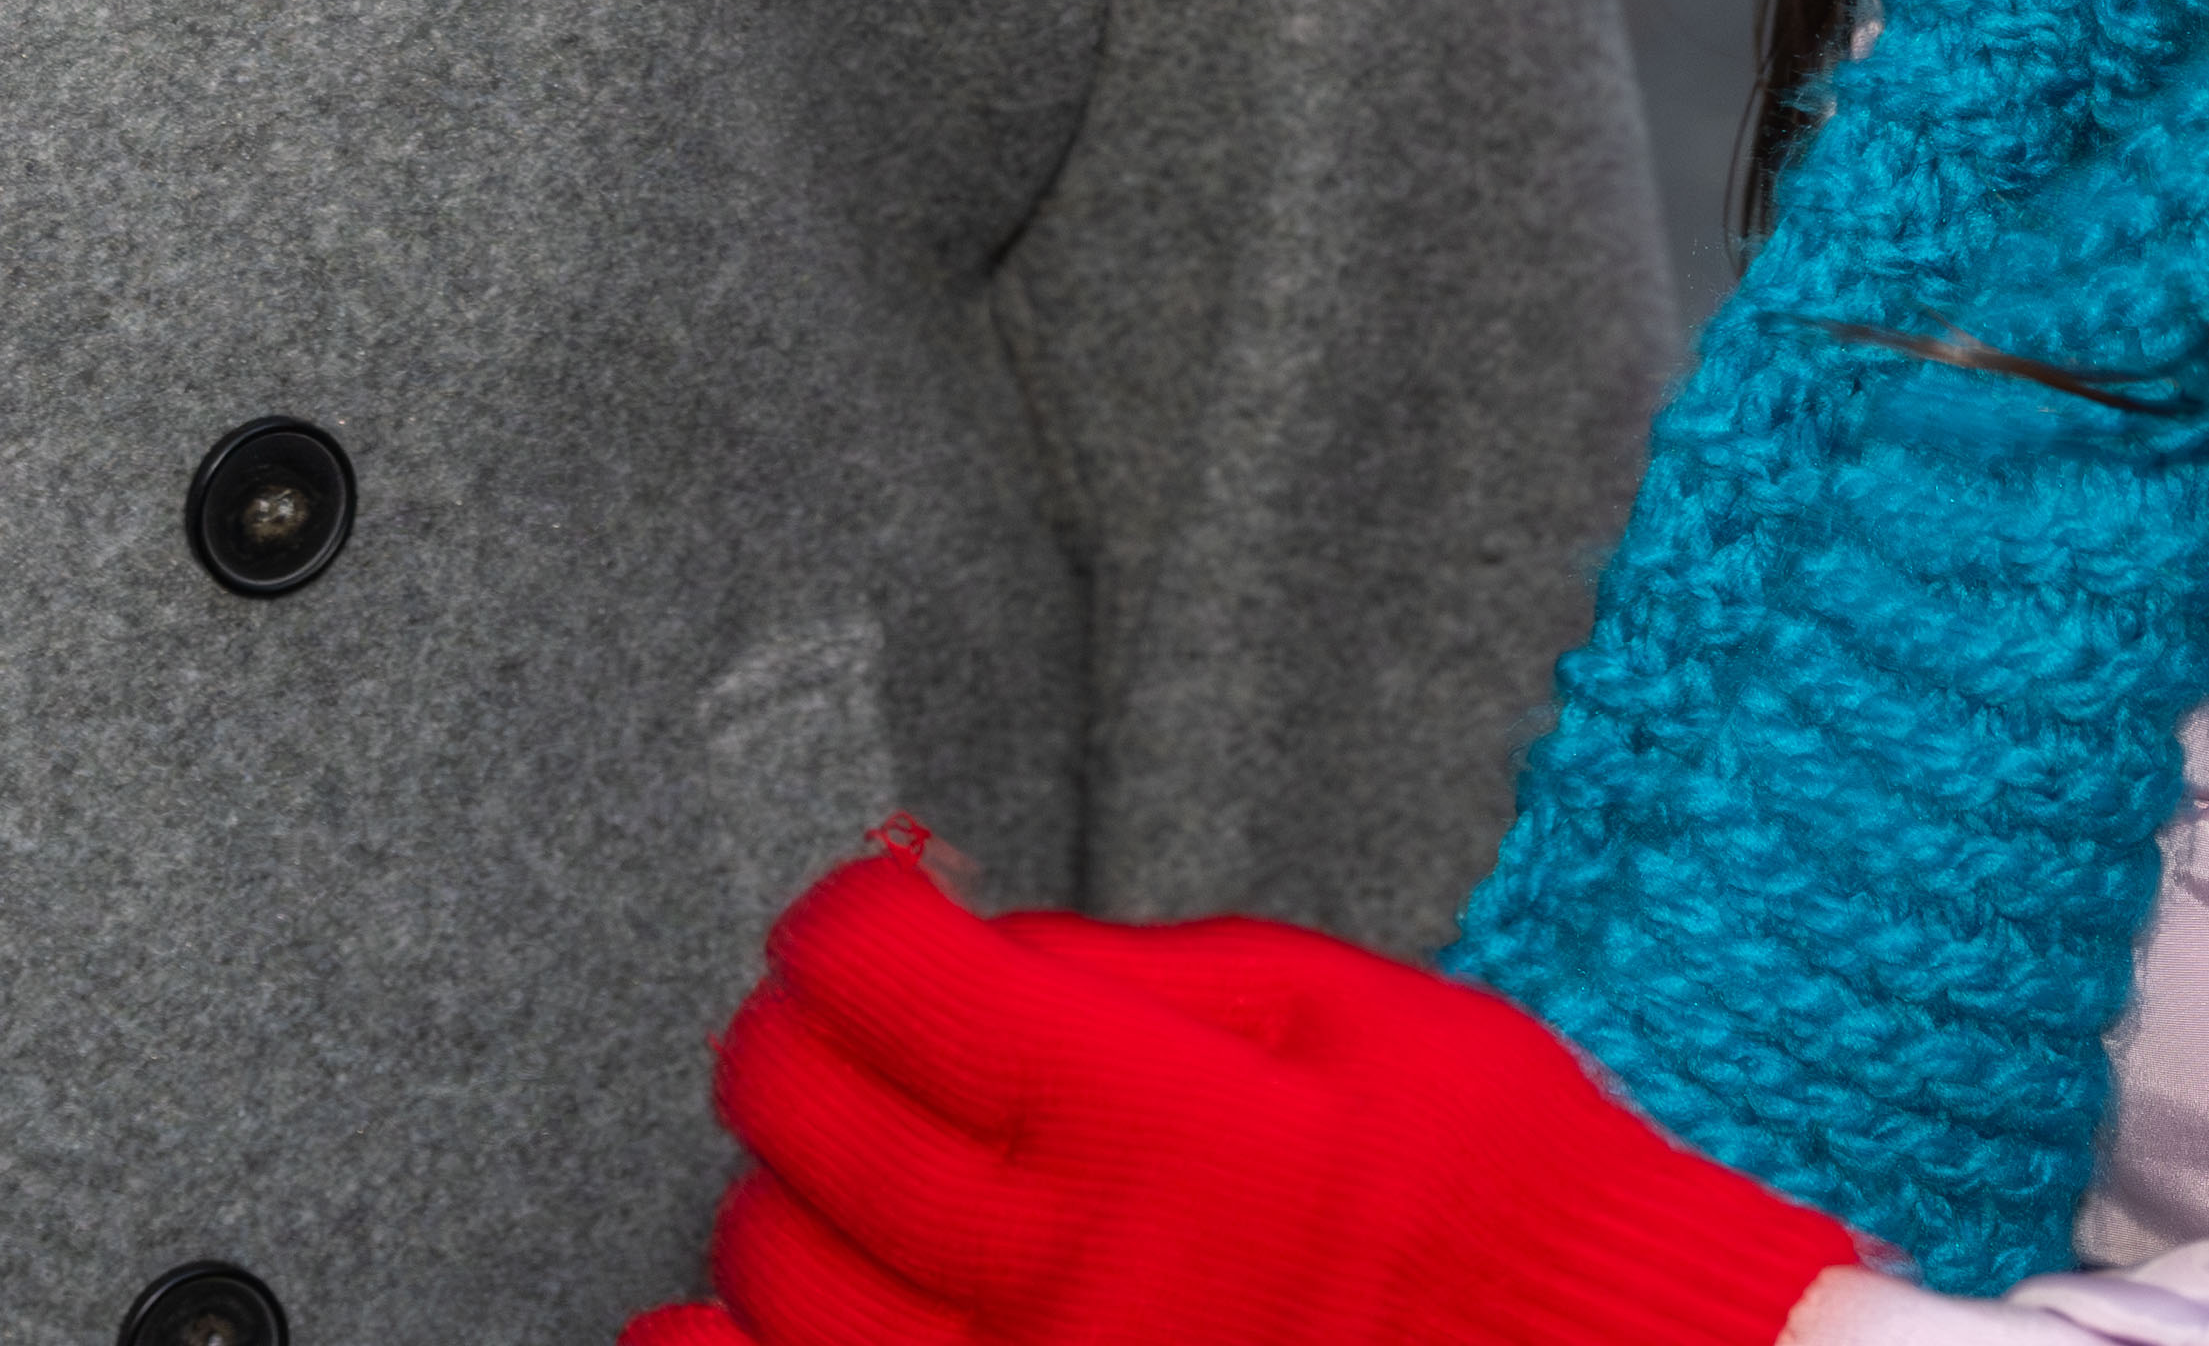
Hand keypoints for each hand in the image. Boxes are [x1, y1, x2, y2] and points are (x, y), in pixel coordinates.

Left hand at [673, 845, 1855, 1345]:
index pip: (887, 974)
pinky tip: (721, 1318)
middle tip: (827, 1011)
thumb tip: (970, 938)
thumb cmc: (1487, 1187)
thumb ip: (1138, 972)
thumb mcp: (1342, 1008)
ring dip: (770, 1192)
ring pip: (778, 1282)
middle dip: (786, 1033)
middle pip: (802, 1118)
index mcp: (1141, 1116)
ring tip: (826, 1159)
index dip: (849, 912)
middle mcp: (1060, 1268)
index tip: (875, 904)